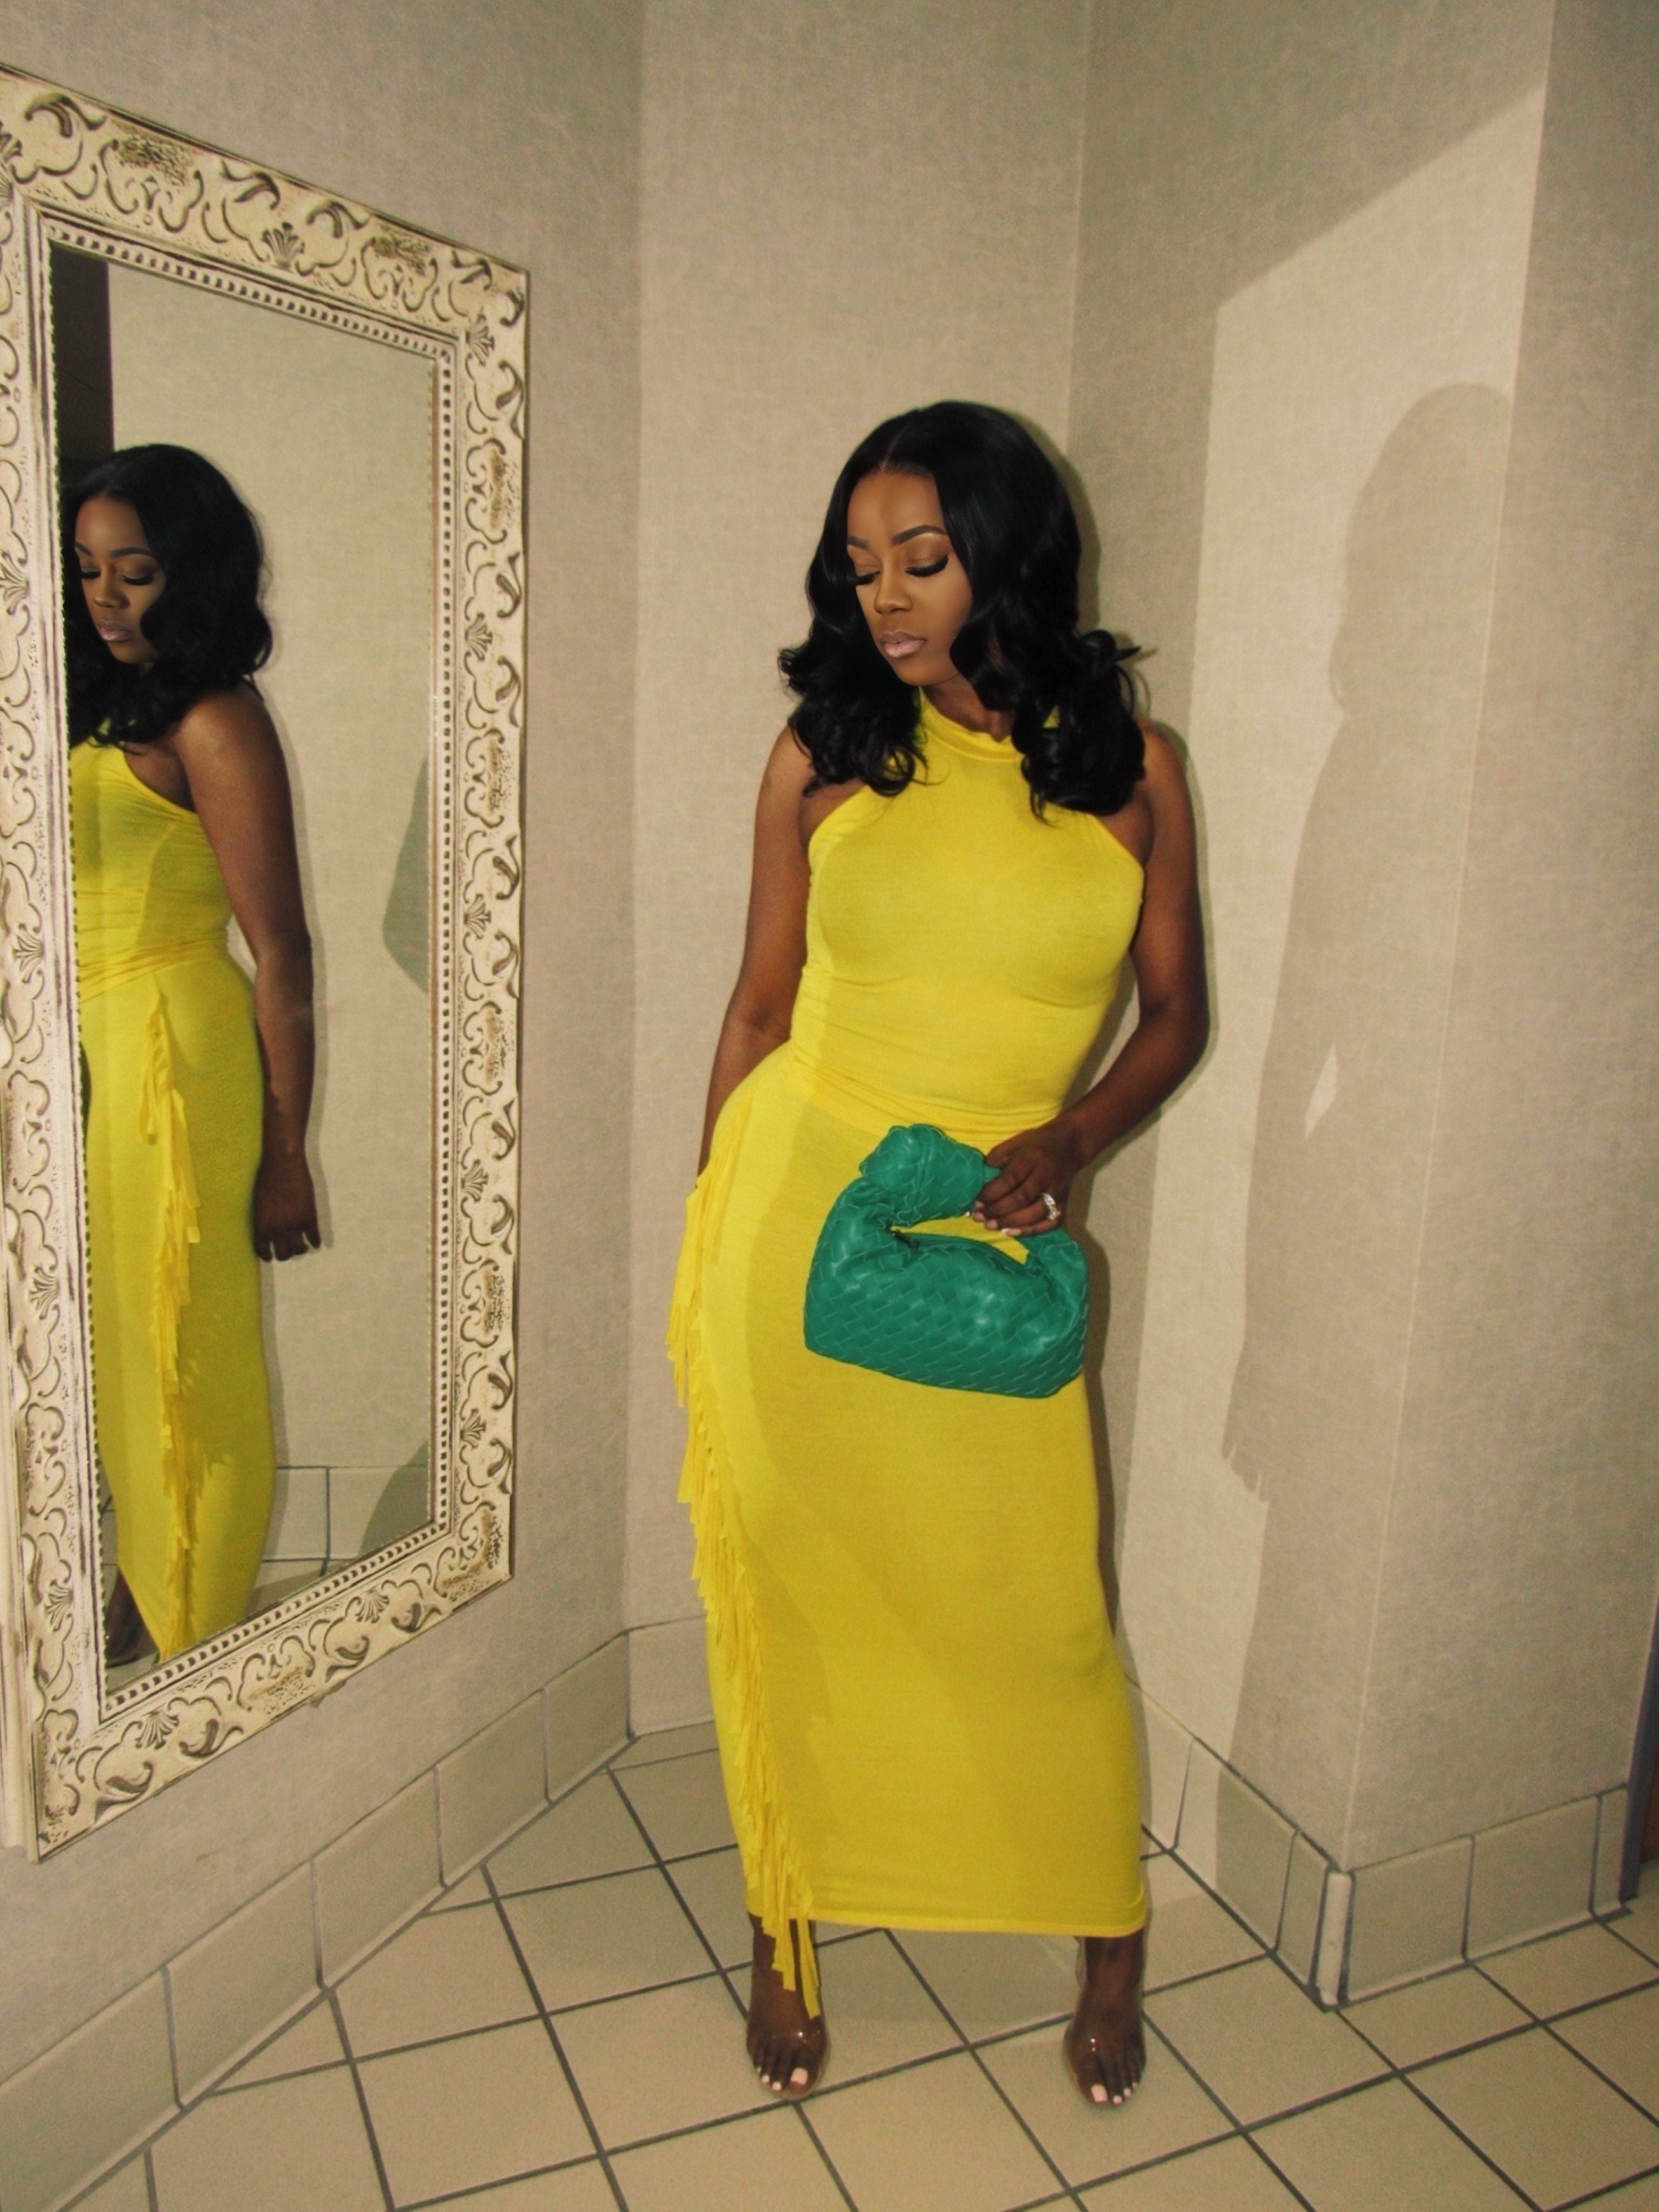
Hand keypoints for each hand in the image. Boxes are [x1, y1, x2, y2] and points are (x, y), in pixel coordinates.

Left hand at [254, 1150, 320, 1260]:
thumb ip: (264, 1218)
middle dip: (285, 1254)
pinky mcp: (309, 1217)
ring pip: (298, 1249)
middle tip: (288, 1251)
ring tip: (302, 1247)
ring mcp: (294, 1225)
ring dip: (300, 1250)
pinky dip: (315, 1242)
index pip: (262, 1250)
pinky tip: (316, 1243)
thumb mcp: (259, 1203)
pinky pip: (314, 1237)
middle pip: (282, 1254)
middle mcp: (277, 1230)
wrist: (283, 1164)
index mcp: (261, 1226)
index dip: (266, 1255)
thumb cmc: (266, 1178)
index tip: (270, 1256)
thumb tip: (269, 1227)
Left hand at [971, 1119, 1085, 1236]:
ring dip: (1010, 1223)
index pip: (1010, 1179)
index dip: (991, 1193)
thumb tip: (978, 1180)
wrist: (1070, 1145)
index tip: (975, 1202)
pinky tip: (1011, 1231)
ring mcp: (1057, 1191)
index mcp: (1031, 1158)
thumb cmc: (1036, 1144)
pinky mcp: (1064, 1202)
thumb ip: (996, 1159)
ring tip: (990, 1225)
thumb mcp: (1014, 1143)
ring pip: (1034, 1214)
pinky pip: (1049, 1222)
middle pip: (1021, 1199)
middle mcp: (1046, 1175)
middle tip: (978, 1217)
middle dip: (996, 1211)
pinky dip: (1030, 1230)